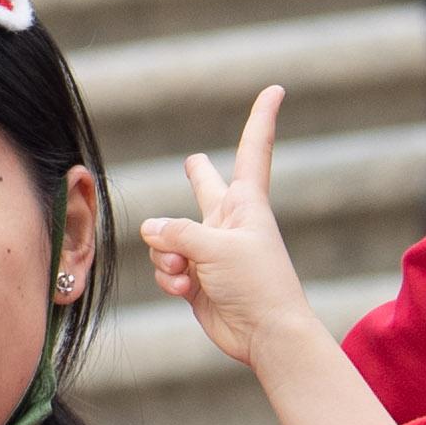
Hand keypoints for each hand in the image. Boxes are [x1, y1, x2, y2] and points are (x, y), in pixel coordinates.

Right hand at [140, 88, 404, 424]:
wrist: (265, 335)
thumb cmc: (257, 284)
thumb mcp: (214, 248)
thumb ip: (175, 233)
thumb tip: (149, 230)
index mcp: (246, 204)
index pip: (253, 149)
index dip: (261, 117)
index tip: (275, 89)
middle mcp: (227, 222)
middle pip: (205, 187)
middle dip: (197, 176)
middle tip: (193, 163)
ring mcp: (209, 250)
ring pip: (167, 236)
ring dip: (169, 256)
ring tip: (189, 274)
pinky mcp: (196, 278)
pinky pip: (166, 267)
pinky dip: (170, 279)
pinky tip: (186, 291)